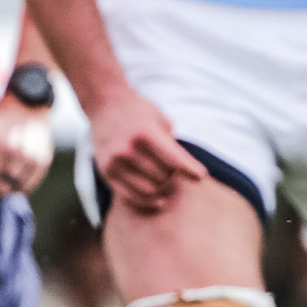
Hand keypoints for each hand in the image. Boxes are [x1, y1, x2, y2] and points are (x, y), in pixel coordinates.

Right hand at [88, 90, 206, 214]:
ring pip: (149, 191)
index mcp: (146, 133)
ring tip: (165, 178)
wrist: (105, 105)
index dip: (191, 171)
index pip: (175, 161)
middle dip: (174, 176)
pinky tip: (157, 198)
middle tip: (174, 169)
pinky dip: (147, 200)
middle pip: (164, 177)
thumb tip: (192, 175)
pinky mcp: (106, 173)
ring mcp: (115, 163)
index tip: (200, 176)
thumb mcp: (161, 121)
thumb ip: (173, 147)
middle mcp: (128, 150)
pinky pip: (131, 196)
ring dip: (162, 188)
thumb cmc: (140, 112)